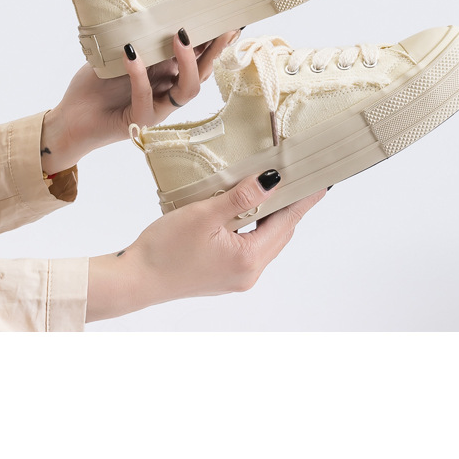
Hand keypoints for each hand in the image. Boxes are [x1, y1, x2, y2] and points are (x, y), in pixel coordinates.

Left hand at [40, 29, 238, 173]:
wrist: (70, 118)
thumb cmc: (95, 86)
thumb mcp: (119, 53)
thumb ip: (139, 38)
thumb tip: (152, 8)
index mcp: (167, 75)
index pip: (199, 57)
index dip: (216, 41)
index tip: (229, 19)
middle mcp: (168, 92)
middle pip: (203, 72)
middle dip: (216, 49)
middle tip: (224, 26)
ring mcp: (157, 109)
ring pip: (187, 90)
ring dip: (188, 62)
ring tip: (180, 35)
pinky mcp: (139, 121)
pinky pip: (146, 97)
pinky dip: (138, 74)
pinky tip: (130, 53)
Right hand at [85, 172, 326, 321]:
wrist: (135, 279)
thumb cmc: (164, 248)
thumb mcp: (205, 214)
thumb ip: (241, 197)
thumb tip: (273, 180)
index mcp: (249, 258)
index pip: (287, 222)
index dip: (305, 200)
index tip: (324, 182)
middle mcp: (249, 273)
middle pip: (279, 233)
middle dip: (291, 206)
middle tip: (303, 179)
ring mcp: (236, 278)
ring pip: (264, 241)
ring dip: (271, 216)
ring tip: (278, 190)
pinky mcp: (222, 277)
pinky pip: (249, 248)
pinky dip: (254, 228)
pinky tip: (247, 212)